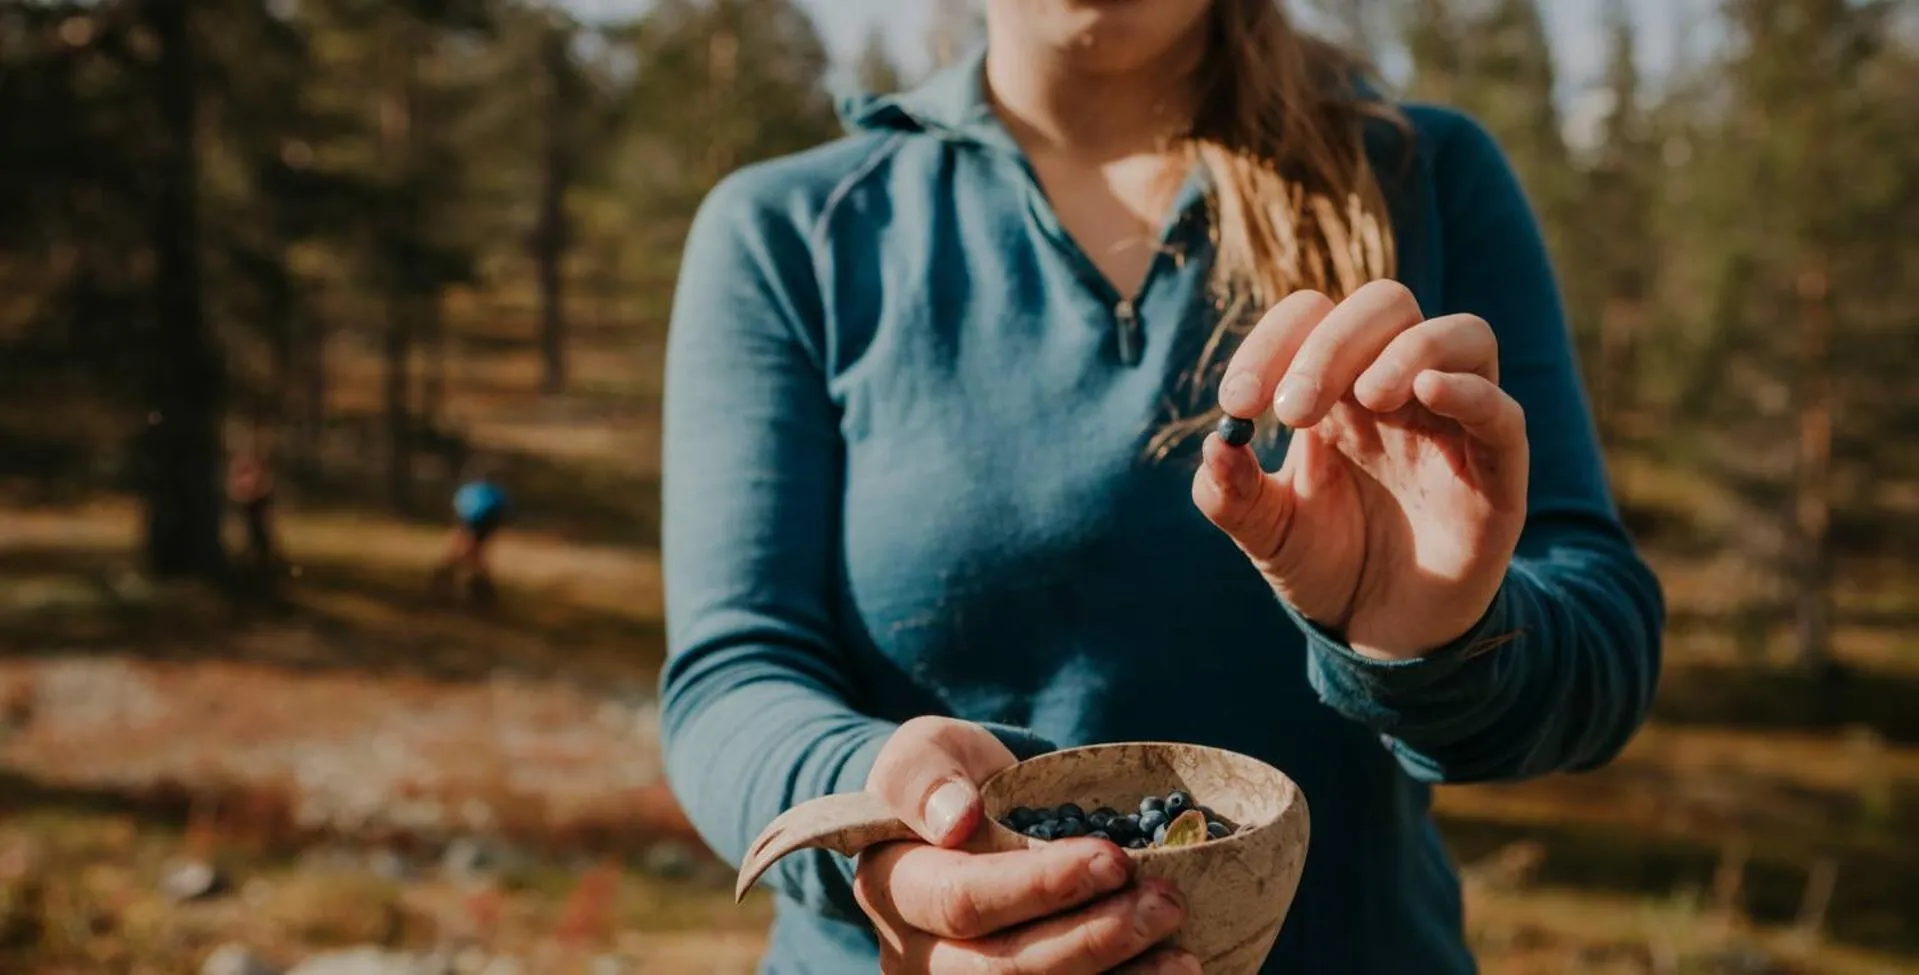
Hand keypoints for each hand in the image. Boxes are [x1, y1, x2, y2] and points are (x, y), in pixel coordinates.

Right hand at [855, 717, 1198, 973]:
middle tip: (1167, 904)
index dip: (1040, 887)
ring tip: (1182, 956)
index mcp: (894, 888)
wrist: (964, 821)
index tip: (1113, 858)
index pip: (963, 901)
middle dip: (1093, 941)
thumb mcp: (929, 750)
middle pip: (1002, 970)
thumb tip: (955, 821)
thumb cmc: (951, 779)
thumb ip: (924, 775)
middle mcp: (916, 954)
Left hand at [1192, 280, 1527, 660]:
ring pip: (1461, 334)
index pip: (1314, 316)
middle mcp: (1399, 392)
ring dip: (1408, 349)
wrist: (1381, 634)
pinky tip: (1426, 393)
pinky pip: (1501, 413)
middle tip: (1292, 410)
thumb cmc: (1326, 565)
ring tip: (1367, 397)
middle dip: (1333, 345)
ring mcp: (1453, 426)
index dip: (1274, 342)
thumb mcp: (1265, 531)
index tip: (1238, 402)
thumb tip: (1215, 446)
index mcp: (1337, 388)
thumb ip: (1231, 494)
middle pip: (1385, 307)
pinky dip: (1470, 392)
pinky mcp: (1495, 474)